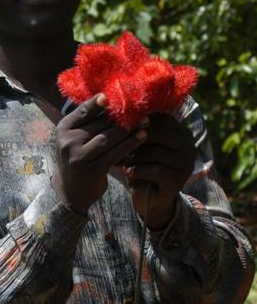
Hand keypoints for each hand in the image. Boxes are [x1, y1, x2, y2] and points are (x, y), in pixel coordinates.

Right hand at [51, 94, 147, 214]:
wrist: (69, 192)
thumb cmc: (77, 158)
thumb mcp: (74, 139)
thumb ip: (87, 123)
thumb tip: (111, 100)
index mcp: (63, 128)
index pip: (83, 111)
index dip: (99, 102)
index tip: (114, 95)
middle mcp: (68, 141)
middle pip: (99, 123)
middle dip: (121, 116)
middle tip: (140, 108)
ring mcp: (79, 156)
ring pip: (108, 138)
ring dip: (129, 129)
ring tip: (145, 122)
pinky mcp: (92, 169)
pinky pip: (115, 153)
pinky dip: (130, 144)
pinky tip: (141, 137)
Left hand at [123, 113, 195, 229]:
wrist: (149, 197)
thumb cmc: (141, 163)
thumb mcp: (139, 143)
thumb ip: (136, 126)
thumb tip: (115, 106)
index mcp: (178, 129)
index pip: (156, 117)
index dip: (134, 120)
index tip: (115, 124)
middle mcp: (187, 143)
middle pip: (156, 132)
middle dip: (133, 138)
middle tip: (115, 143)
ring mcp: (186, 162)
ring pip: (154, 152)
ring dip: (133, 156)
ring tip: (119, 159)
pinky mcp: (179, 179)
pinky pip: (156, 170)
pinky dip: (138, 170)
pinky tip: (127, 172)